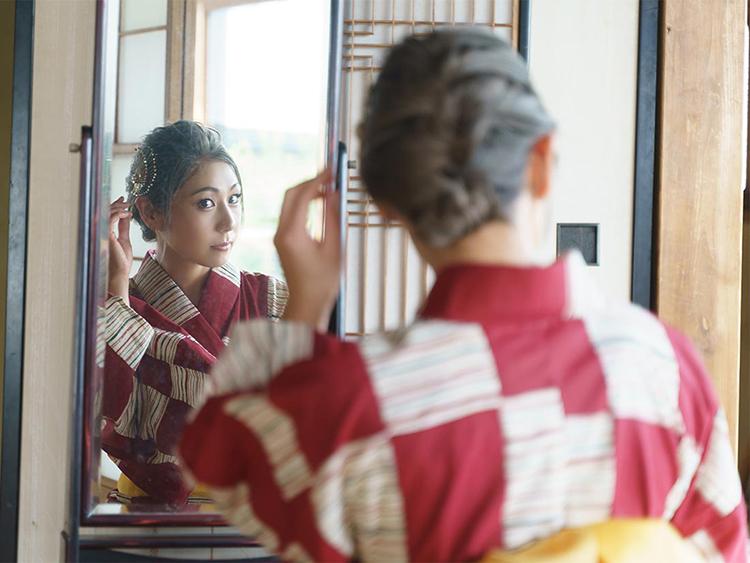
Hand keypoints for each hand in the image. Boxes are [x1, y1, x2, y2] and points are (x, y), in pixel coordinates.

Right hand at [108, 197, 132, 301]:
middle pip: (103, 212)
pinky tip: (126, 214)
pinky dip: (118, 214)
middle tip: (127, 202)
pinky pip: (109, 219)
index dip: (113, 206)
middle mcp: (98, 233)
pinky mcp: (105, 236)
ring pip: (105, 213)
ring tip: (128, 207)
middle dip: (115, 205)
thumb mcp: (124, 240)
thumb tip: (126, 216)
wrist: (120, 274)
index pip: (104, 215)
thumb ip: (123, 227)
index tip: (123, 200)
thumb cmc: (121, 261)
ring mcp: (100, 234)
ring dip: (118, 208)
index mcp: (102, 233)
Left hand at [274, 170, 340, 329]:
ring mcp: (280, 236)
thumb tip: (334, 194)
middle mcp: (281, 232)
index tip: (331, 171)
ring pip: (290, 202)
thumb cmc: (322, 283)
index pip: (302, 196)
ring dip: (307, 192)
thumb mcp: (334, 248)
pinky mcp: (283, 239)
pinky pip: (291, 213)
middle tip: (330, 177)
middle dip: (310, 182)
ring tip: (329, 189)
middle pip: (291, 194)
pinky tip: (321, 203)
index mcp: (293, 234)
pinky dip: (304, 203)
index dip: (318, 180)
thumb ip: (333, 218)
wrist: (306, 303)